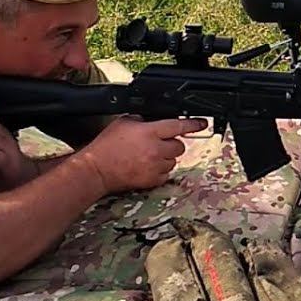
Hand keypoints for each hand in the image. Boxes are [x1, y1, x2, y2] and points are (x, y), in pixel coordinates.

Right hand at [77, 115, 207, 193]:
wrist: (97, 170)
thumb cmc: (107, 146)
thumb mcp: (124, 122)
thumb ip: (143, 120)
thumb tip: (155, 120)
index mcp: (149, 132)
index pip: (178, 126)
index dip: (193, 124)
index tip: (203, 123)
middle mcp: (155, 150)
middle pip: (179, 146)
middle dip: (171, 143)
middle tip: (158, 143)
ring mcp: (155, 166)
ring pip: (173, 161)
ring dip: (166, 157)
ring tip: (148, 156)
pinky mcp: (152, 180)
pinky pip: (166, 174)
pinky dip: (160, 170)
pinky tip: (146, 166)